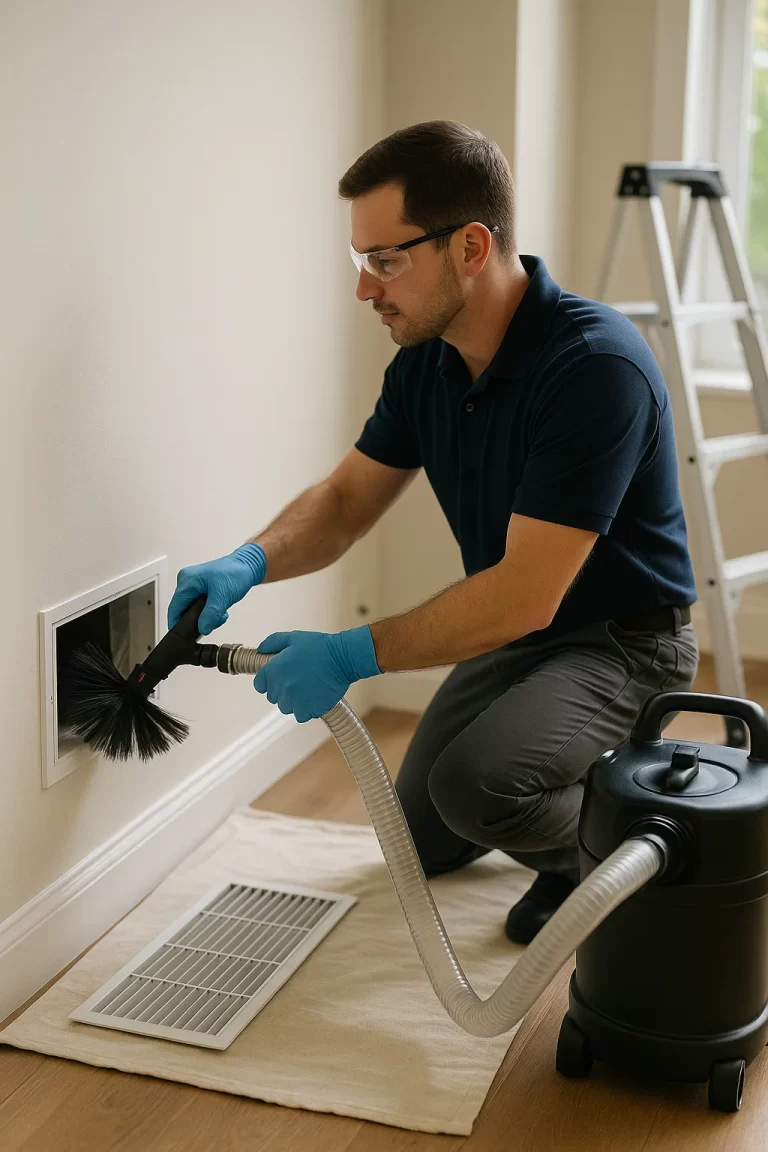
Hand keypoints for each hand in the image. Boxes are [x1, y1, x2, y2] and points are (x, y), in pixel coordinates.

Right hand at [167, 543, 266, 634]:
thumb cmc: (236, 573)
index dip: (177, 624)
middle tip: (214, 620)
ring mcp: (193, 585)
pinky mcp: (201, 589)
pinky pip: (200, 607)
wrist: (248, 567)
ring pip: (193, 610)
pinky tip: (220, 610)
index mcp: (186, 581)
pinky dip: (210, 612)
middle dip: (198, 620)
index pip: (174, 608)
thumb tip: (202, 628)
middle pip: (183, 611)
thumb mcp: (223, 596)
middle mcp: (186, 582)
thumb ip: (210, 614)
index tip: (185, 636)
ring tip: (221, 612)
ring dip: (207, 616)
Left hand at [253, 626, 380, 721]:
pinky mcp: (309, 710)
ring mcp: (295, 700)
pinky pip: (301, 715)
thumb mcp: (293, 637)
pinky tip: (314, 697)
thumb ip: (273, 642)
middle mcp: (282, 686)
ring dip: (294, 701)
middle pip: (274, 697)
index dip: (269, 682)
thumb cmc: (320, 647)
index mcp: (275, 669)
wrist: (343, 658)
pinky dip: (307, 710)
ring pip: (286, 708)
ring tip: (308, 689)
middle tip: (298, 681)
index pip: (260, 685)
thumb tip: (260, 649)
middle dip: (283, 690)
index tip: (279, 679)